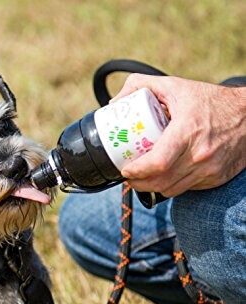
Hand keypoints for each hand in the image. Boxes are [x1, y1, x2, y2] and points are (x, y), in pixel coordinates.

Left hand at [111, 75, 245, 196]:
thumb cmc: (210, 101)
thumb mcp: (175, 86)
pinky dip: (171, 185)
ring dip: (152, 187)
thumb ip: (141, 86)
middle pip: (160, 181)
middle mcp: (200, 154)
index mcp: (188, 131)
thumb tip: (114, 103)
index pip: (157, 162)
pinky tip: (165, 175)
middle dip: (138, 183)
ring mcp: (209, 169)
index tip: (125, 169)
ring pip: (170, 190)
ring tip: (142, 177)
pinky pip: (185, 189)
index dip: (136, 171)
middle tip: (129, 175)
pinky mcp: (215, 179)